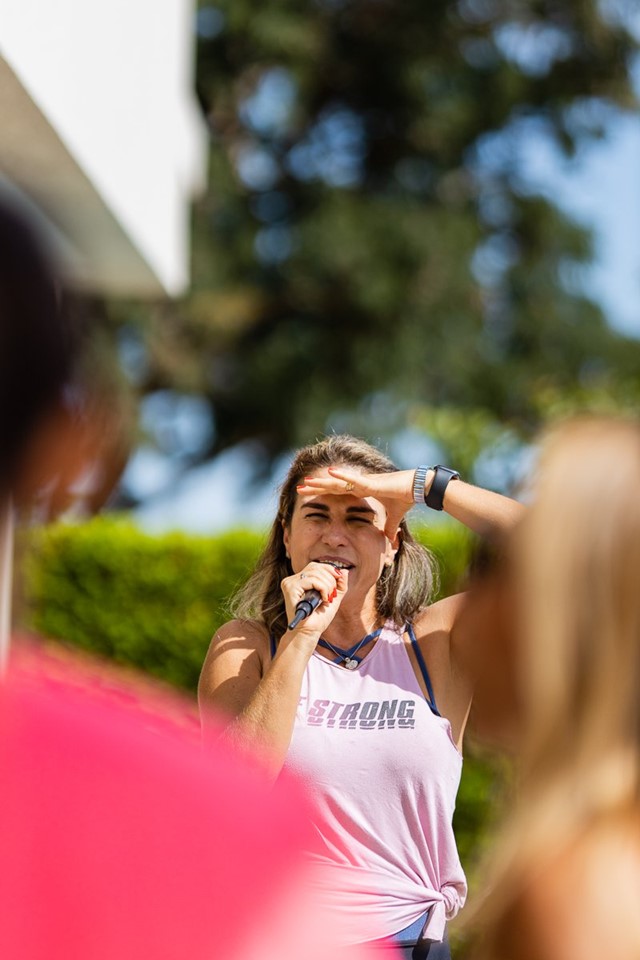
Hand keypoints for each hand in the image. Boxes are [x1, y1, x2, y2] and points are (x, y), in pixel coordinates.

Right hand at [280, 561, 348, 643]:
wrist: (310, 632)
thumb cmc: (319, 618)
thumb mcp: (333, 598)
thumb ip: (339, 584)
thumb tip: (344, 570)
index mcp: (301, 580)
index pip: (315, 566)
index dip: (329, 570)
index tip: (339, 580)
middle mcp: (294, 579)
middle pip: (316, 567)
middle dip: (330, 580)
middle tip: (332, 595)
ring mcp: (290, 583)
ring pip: (315, 573)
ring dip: (328, 586)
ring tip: (328, 599)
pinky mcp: (290, 588)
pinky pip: (312, 580)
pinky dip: (322, 588)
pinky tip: (323, 599)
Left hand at [297, 467, 417, 540]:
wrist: (419, 489)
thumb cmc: (406, 498)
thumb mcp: (393, 517)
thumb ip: (388, 527)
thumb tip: (389, 541)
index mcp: (363, 491)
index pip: (338, 492)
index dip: (323, 492)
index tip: (309, 494)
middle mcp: (360, 484)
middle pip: (332, 486)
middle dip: (316, 487)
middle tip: (299, 488)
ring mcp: (365, 482)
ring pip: (338, 482)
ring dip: (322, 482)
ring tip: (307, 481)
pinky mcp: (372, 482)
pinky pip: (354, 480)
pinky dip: (342, 477)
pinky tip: (329, 473)